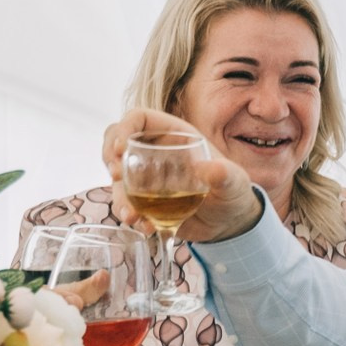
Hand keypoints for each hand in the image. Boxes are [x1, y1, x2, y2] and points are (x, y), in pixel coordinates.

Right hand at [102, 108, 265, 242]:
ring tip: (132, 216)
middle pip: (116, 143)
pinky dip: (130, 215)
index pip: (139, 119)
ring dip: (119, 197)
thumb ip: (226, 174)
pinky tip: (146, 227)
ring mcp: (146, 178)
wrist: (229, 223)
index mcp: (175, 135)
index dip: (124, 127)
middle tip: (117, 177)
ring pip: (118, 179)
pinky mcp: (144, 201)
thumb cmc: (233, 192)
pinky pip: (126, 204)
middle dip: (110, 158)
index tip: (120, 148)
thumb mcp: (235, 183)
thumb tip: (212, 169)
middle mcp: (155, 153)